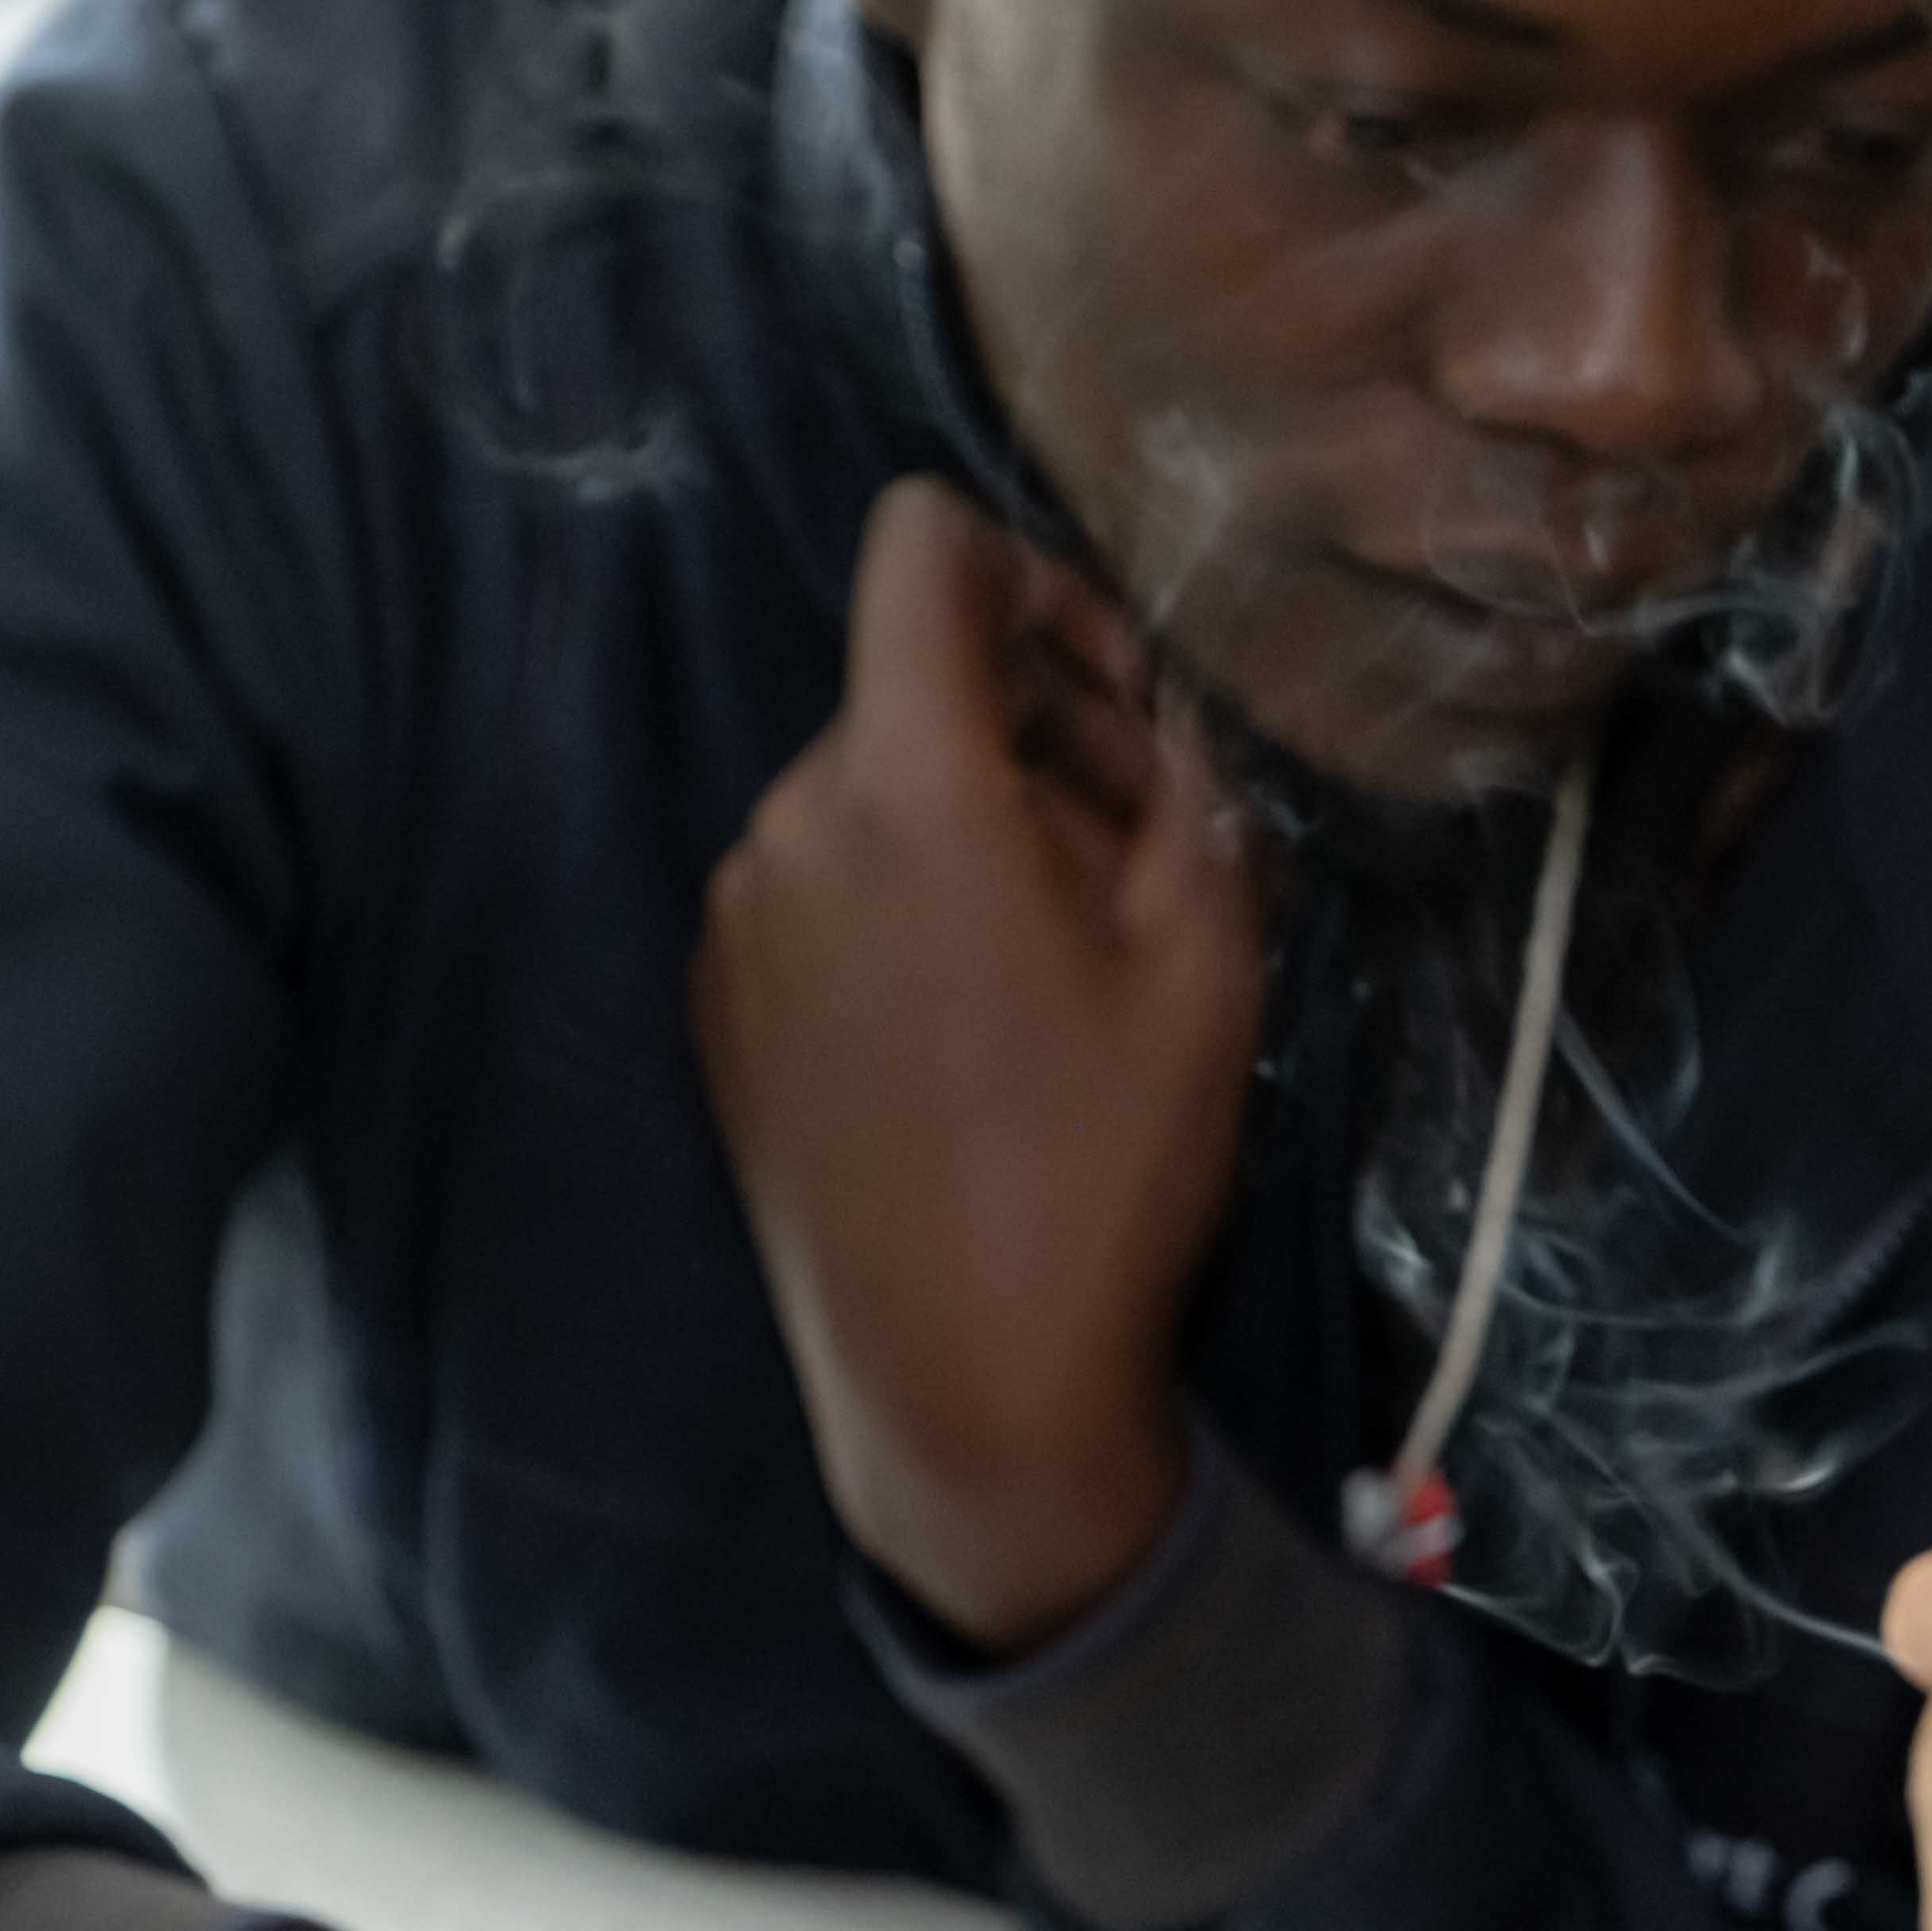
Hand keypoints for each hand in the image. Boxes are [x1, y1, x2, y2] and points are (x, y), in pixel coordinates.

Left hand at [695, 476, 1264, 1651]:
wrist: (966, 1383)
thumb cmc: (1106, 1168)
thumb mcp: (1210, 968)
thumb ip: (1192, 801)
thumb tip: (1158, 739)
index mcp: (908, 781)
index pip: (921, 547)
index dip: (1030, 572)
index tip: (1111, 686)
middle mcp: (789, 820)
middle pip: (913, 691)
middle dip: (1038, 738)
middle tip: (1147, 860)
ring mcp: (738, 919)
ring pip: (872, 801)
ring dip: (978, 835)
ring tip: (1072, 969)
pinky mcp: (721, 1010)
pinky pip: (823, 899)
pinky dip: (906, 916)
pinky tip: (980, 1038)